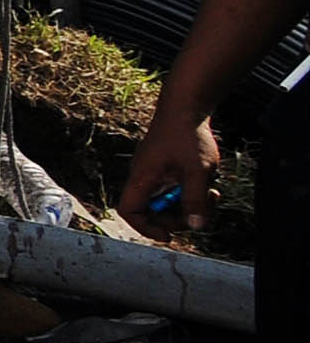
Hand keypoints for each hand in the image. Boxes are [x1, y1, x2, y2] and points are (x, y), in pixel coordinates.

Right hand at [117, 115, 217, 233]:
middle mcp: (145, 177)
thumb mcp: (197, 171)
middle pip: (153, 212)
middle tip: (202, 213)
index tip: (169, 235)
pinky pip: (175, 191)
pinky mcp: (168, 170)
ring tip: (211, 195)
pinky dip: (192, 195)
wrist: (187, 107)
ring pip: (168, 203)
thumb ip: (195, 200)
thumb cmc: (187, 135)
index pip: (130, 211)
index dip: (145, 227)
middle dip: (179, 218)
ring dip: (190, 206)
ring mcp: (156, 173)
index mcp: (142, 177)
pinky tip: (208, 186)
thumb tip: (195, 227)